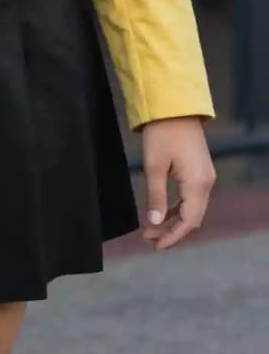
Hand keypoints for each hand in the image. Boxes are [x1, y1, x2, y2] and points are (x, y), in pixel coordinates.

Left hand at [140, 117, 215, 250]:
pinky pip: (191, 198)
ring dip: (173, 221)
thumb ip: (155, 197)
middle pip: (192, 219)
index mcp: (197, 184)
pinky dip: (178, 209)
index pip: (188, 222)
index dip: (172, 237)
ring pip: (192, 209)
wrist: (175, 107)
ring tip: (151, 229)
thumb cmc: (162, 134)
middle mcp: (206, 183)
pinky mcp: (199, 171)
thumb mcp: (153, 166)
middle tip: (147, 238)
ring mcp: (205, 177)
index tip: (155, 246)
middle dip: (171, 231)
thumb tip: (154, 223)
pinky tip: (162, 213)